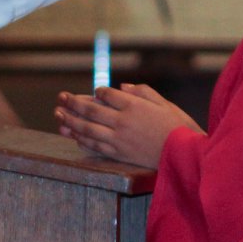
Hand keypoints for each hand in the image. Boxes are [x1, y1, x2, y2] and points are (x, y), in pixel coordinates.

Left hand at [55, 83, 201, 169]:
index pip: (107, 95)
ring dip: (71, 121)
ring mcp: (119, 139)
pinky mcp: (119, 154)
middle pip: (91, 110)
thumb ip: (142, 92)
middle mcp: (122, 121)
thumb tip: (122, 86)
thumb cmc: (179, 126)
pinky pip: (95, 146)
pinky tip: (74, 135)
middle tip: (60, 97)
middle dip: (73, 103)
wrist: (184, 154)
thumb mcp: (164, 103)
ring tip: (58, 114)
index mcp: (134, 105)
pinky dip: (82, 139)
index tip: (94, 92)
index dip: (98, 93)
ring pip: (88, 129)